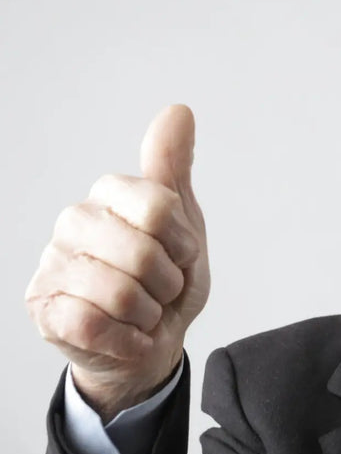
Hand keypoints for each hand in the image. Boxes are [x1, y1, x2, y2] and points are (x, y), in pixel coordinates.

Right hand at [25, 105, 209, 419]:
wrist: (153, 343)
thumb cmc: (166, 281)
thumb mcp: (183, 224)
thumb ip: (174, 168)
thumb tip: (178, 111)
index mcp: (110, 195)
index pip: (159, 207)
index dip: (183, 243)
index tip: (180, 254)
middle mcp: (73, 222)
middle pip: (143, 253)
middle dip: (168, 284)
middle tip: (161, 289)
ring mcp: (53, 265)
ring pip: (120, 293)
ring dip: (149, 314)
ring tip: (143, 311)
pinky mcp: (44, 308)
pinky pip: (95, 324)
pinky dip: (127, 338)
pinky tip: (125, 333)